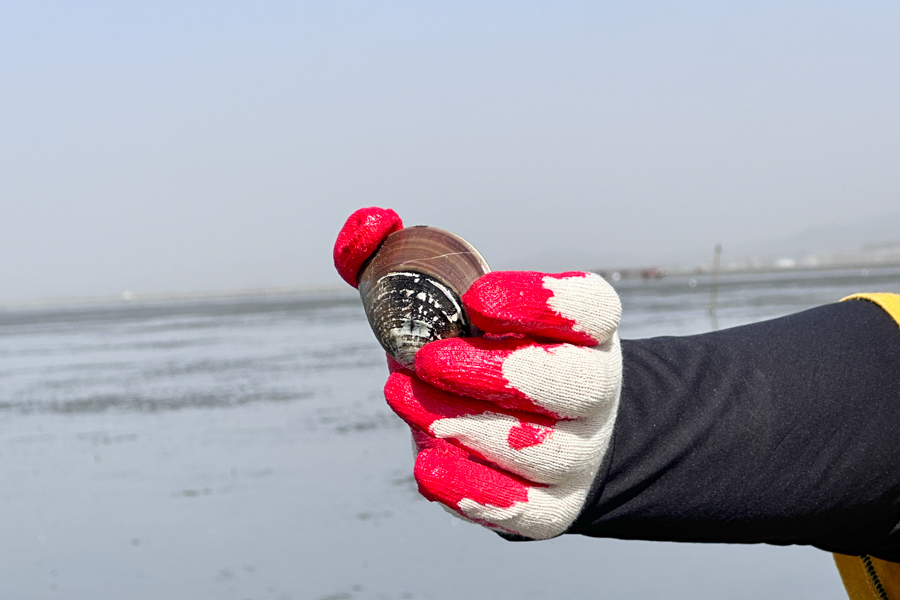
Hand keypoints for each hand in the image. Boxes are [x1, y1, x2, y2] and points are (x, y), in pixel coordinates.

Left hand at [333, 208, 622, 539]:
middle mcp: (594, 389)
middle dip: (492, 372)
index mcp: (586, 329)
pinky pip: (525, 509)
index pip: (588, 309)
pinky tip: (427, 467)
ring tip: (402, 397)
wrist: (530, 429)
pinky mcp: (553, 508)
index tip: (475, 300)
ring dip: (462, 424)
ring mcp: (579, 453)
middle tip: (426, 359)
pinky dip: (473, 491)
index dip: (540, 303)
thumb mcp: (452, 302)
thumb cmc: (482, 351)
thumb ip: (399, 257)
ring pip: (537, 449)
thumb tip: (367, 225)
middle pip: (568, 383)